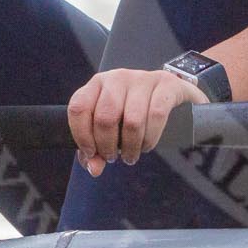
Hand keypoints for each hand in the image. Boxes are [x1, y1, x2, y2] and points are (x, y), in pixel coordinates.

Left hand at [68, 69, 204, 176]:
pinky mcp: (167, 84)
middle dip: (108, 145)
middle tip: (113, 157)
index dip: (82, 135)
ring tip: (131, 155)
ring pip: (132, 120)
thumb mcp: (110, 125)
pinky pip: (157, 115)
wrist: (169, 91)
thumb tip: (94, 168)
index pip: (79, 107)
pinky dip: (150, 138)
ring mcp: (143, 79)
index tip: (91, 152)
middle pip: (105, 117)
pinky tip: (147, 145)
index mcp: (97, 84)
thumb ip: (96, 149)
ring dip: (130, 146)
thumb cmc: (132, 109)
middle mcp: (117, 78)